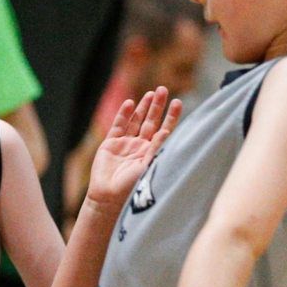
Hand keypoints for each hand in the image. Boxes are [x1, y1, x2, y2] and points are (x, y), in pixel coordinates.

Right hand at [85, 88, 181, 207]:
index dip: (171, 117)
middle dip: (157, 106)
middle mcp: (140, 146)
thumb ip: (156, 149)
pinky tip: (130, 103)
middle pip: (151, 121)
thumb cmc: (131, 188)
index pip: (165, 130)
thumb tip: (167, 131)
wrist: (108, 197)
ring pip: (135, 121)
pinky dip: (123, 114)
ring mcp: (125, 144)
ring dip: (142, 107)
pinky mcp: (110, 144)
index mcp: (153, 153)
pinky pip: (118, 125)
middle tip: (163, 89)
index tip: (178, 102)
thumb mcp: (149, 167)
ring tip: (150, 93)